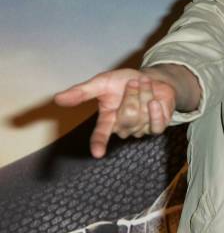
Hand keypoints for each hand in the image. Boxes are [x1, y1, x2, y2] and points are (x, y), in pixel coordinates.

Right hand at [54, 68, 175, 158]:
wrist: (151, 79)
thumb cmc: (123, 82)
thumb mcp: (101, 83)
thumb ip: (82, 92)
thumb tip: (57, 99)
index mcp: (107, 119)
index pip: (100, 134)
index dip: (98, 143)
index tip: (97, 153)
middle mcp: (123, 127)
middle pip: (128, 118)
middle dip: (132, 96)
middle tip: (133, 83)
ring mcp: (140, 129)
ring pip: (143, 117)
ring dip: (145, 95)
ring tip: (144, 86)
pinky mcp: (156, 127)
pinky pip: (157, 125)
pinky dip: (156, 111)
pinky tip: (155, 100)